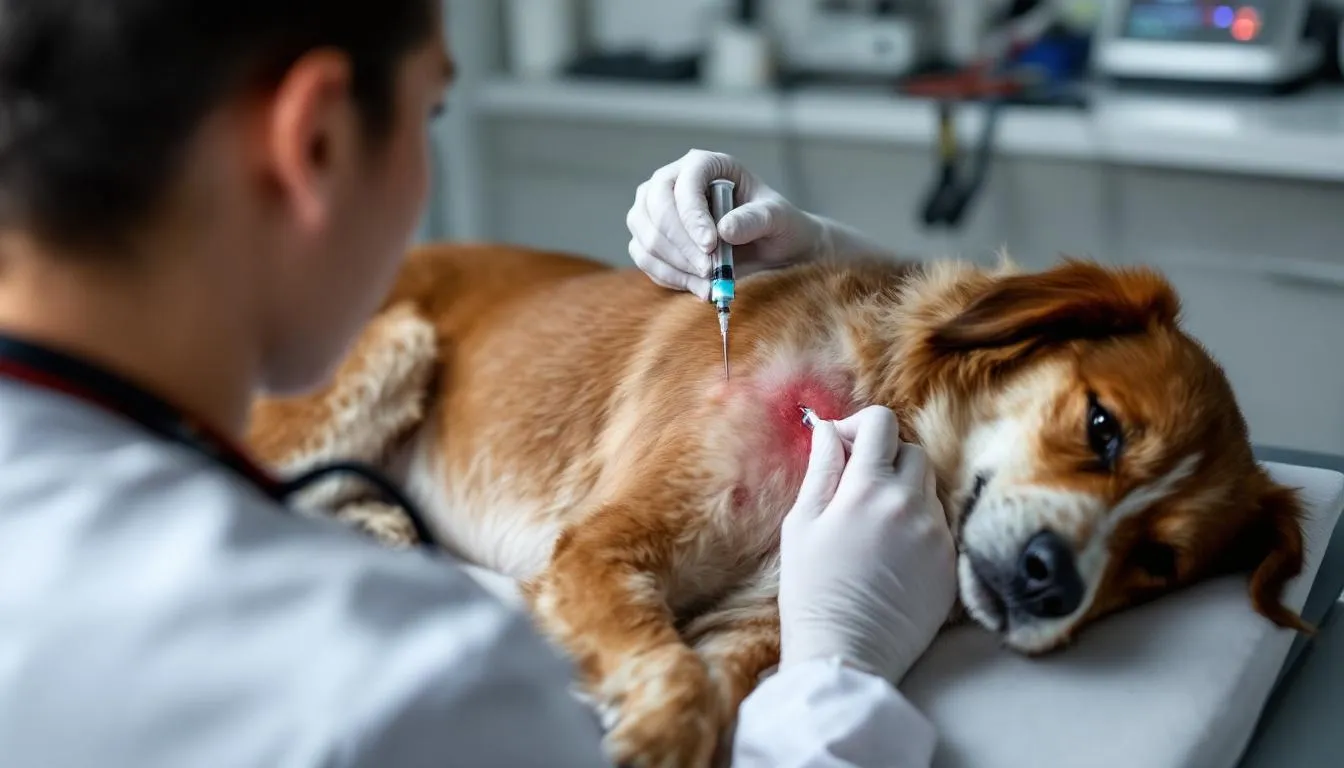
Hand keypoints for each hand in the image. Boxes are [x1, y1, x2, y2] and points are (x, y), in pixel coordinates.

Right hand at [625, 149, 826, 300]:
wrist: (770, 248)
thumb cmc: (776, 225)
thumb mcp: (778, 219)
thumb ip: (756, 220)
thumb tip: (724, 229)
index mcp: (705, 164)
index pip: (685, 183)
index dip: (692, 215)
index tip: (711, 245)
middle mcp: (672, 180)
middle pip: (656, 208)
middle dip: (682, 245)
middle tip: (710, 270)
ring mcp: (654, 209)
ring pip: (647, 237)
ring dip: (677, 266)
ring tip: (711, 283)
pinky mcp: (649, 238)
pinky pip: (646, 259)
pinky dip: (671, 278)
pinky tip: (700, 286)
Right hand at [778, 405, 956, 684]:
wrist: (847, 654)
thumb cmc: (812, 590)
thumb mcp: (802, 524)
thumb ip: (820, 469)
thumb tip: (827, 428)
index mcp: (868, 489)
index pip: (881, 423)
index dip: (860, 425)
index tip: (843, 446)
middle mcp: (911, 505)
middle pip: (912, 451)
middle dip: (885, 457)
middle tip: (856, 486)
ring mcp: (937, 535)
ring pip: (928, 489)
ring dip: (903, 492)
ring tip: (872, 527)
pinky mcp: (951, 564)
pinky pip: (938, 525)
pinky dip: (916, 526)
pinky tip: (890, 554)